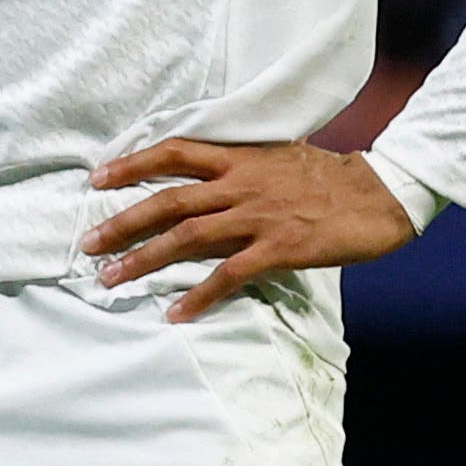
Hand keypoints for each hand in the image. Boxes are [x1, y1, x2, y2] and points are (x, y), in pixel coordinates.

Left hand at [81, 139, 415, 321]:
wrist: (378, 193)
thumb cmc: (326, 175)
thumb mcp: (275, 155)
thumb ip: (237, 165)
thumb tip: (202, 174)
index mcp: (237, 156)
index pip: (173, 152)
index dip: (132, 164)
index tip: (97, 179)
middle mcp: (239, 182)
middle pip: (168, 200)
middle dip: (123, 222)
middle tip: (87, 244)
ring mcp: (257, 215)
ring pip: (188, 237)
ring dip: (146, 259)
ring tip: (112, 278)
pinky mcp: (278, 248)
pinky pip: (229, 274)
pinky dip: (199, 294)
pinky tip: (176, 313)